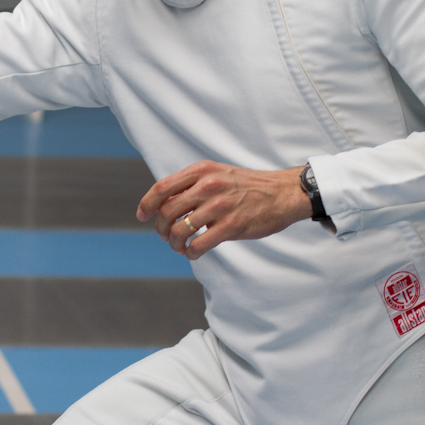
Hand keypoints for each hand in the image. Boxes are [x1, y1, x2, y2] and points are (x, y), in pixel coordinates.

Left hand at [136, 160, 310, 259]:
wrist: (282, 193)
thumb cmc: (247, 186)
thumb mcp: (217, 174)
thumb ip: (192, 184)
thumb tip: (165, 203)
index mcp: (201, 171)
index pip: (162, 188)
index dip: (146, 204)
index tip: (141, 215)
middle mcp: (208, 186)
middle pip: (167, 211)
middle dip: (161, 228)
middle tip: (166, 235)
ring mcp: (219, 206)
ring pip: (180, 230)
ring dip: (174, 243)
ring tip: (179, 247)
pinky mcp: (231, 226)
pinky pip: (199, 245)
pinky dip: (190, 253)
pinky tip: (193, 253)